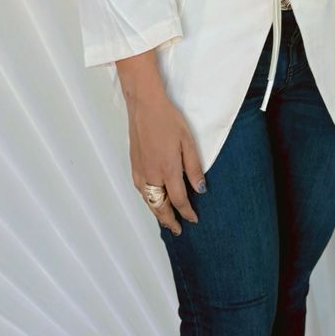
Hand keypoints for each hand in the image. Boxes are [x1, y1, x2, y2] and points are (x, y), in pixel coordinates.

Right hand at [126, 86, 205, 234]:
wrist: (144, 105)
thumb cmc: (168, 119)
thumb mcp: (188, 142)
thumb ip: (194, 167)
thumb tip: (200, 189)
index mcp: (168, 170)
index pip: (178, 200)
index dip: (186, 212)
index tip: (193, 219)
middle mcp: (151, 174)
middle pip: (159, 206)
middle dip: (169, 220)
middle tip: (177, 229)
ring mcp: (140, 170)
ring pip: (148, 200)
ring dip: (156, 212)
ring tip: (165, 219)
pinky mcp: (134, 164)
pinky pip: (140, 190)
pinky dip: (147, 200)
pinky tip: (152, 199)